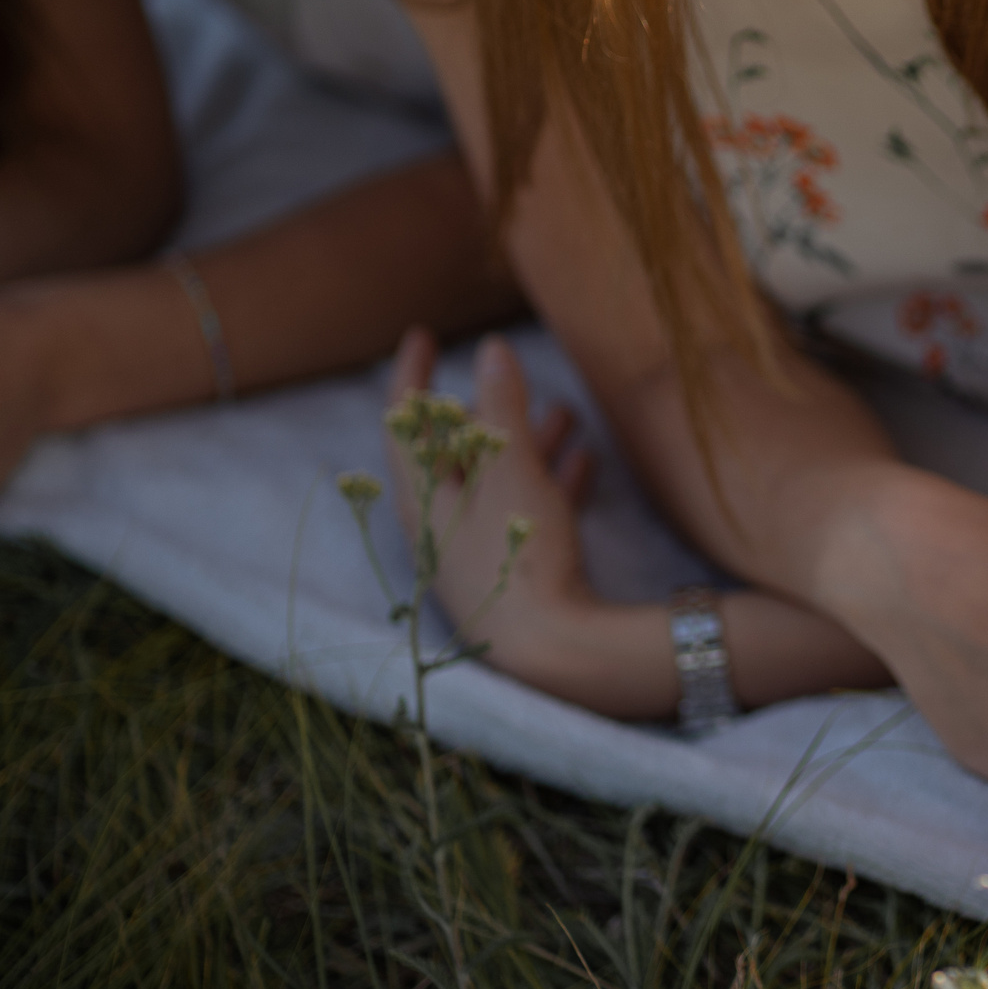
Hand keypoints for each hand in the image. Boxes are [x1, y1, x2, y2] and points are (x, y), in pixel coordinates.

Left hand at [385, 328, 599, 662]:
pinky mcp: (517, 575)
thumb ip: (503, 406)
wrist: (555, 652)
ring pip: (496, 483)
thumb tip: (493, 350)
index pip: (403, 423)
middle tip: (506, 376)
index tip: (422, 336)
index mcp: (422, 500)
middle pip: (453, 454)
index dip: (412, 374)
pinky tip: (584, 461)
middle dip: (485, 409)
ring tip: (564, 411)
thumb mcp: (512, 469)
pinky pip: (528, 515)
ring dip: (526, 443)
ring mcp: (478, 553)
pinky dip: (550, 482)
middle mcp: (441, 527)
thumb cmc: (520, 555)